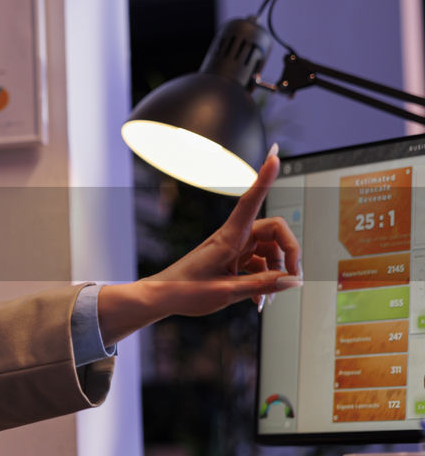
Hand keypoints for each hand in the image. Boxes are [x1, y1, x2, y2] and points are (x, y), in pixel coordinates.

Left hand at [98, 147, 301, 344]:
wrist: (161, 297)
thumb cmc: (185, 291)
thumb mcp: (227, 292)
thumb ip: (263, 285)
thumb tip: (293, 280)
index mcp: (228, 237)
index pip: (251, 201)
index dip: (265, 178)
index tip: (275, 155)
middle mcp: (232, 238)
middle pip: (274, 232)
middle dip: (289, 254)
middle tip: (293, 278)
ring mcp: (233, 248)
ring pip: (268, 251)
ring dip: (276, 273)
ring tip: (269, 298)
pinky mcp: (231, 259)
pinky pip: (258, 264)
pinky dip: (263, 280)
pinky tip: (259, 300)